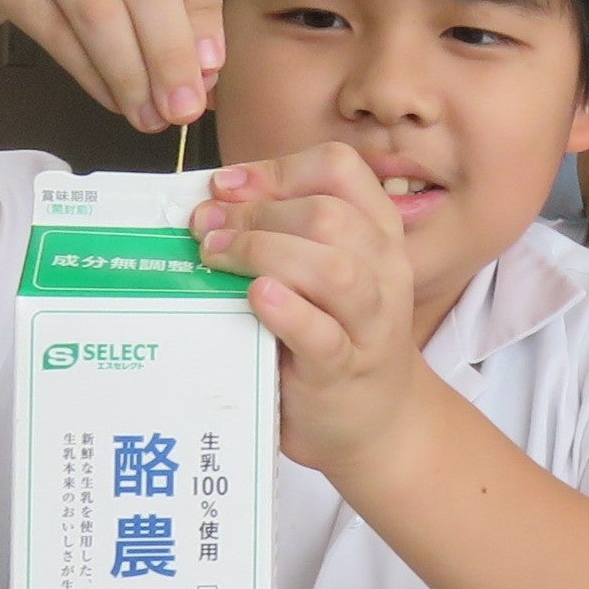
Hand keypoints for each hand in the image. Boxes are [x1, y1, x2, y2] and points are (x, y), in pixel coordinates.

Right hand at [0, 0, 228, 131]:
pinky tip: (109, 97)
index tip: (211, 71)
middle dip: (171, 55)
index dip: (207, 15)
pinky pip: (52, 25)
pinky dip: (87, 71)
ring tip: (148, 117)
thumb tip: (206, 72)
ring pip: (98, 6)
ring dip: (129, 72)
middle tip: (185, 111)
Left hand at [193, 145, 427, 472]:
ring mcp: (371, 322)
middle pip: (329, 214)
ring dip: (264, 252)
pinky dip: (287, 311)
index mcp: (377, 233)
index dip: (278, 169)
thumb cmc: (333, 334)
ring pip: (334, 269)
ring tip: (216, 258)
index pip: (339, 170)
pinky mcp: (346, 370)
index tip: (225, 187)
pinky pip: (323, 335)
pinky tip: (256, 297)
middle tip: (204, 229)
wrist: (374, 418)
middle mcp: (384, 270)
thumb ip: (284, 233)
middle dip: (256, 213)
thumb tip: (214, 201)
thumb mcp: (323, 273)